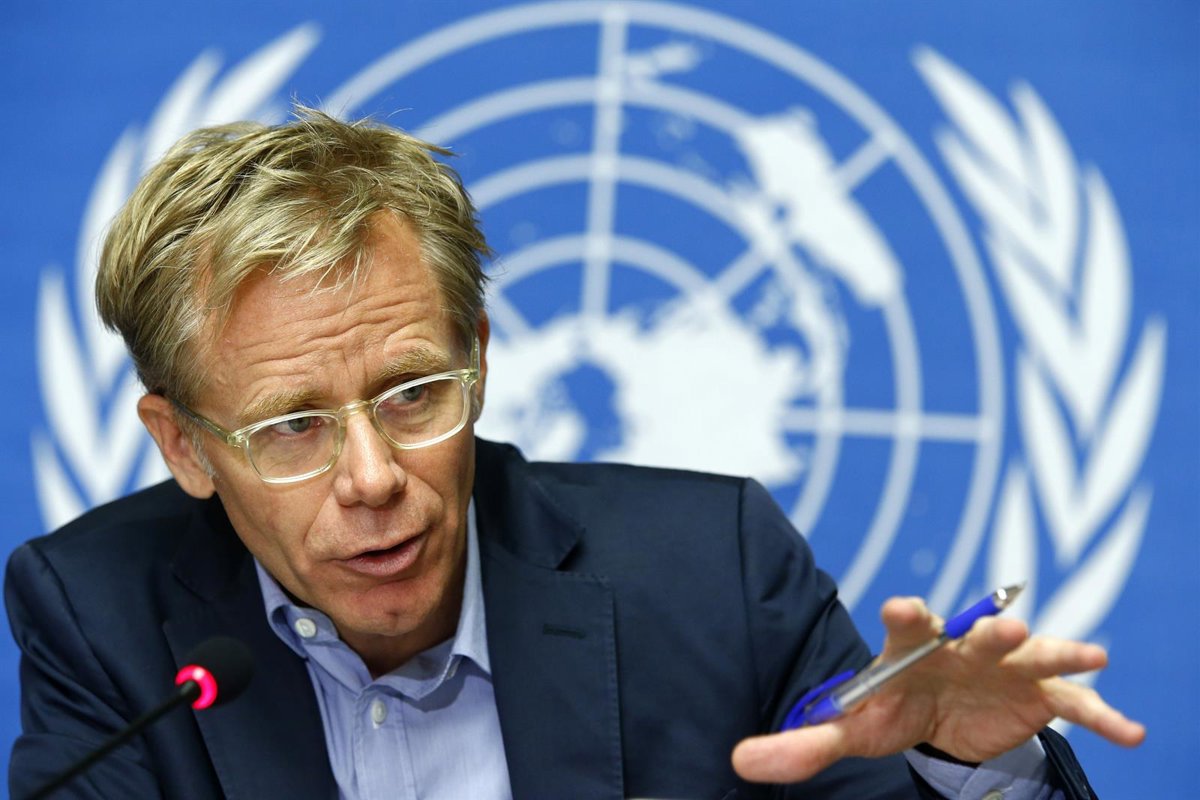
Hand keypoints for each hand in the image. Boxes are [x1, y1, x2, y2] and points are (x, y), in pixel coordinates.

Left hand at [731, 596, 1144, 783]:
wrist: (942, 712)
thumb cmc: (893, 708)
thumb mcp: (853, 728)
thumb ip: (802, 744)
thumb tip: (737, 762)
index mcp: (913, 646)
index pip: (908, 624)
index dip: (908, 615)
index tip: (904, 607)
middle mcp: (962, 644)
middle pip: (977, 631)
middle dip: (990, 629)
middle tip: (1003, 629)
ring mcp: (1007, 664)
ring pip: (1034, 652)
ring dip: (1055, 650)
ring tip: (1085, 652)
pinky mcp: (1041, 691)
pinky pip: (1076, 702)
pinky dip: (1103, 714)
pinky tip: (1132, 734)